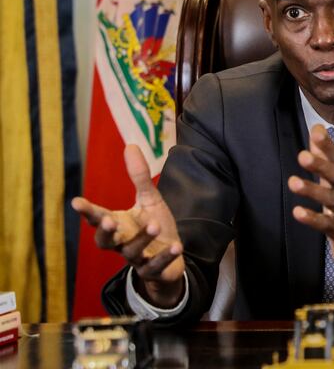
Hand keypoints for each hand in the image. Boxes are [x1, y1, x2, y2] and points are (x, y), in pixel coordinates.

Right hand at [71, 145, 185, 307]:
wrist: (171, 256)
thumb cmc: (154, 225)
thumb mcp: (149, 199)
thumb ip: (139, 177)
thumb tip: (130, 145)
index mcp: (119, 224)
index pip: (98, 218)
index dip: (87, 211)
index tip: (76, 201)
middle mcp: (122, 243)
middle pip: (105, 242)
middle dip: (105, 232)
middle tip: (109, 220)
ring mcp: (137, 258)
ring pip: (132, 252)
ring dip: (143, 238)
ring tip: (155, 225)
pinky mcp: (153, 269)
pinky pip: (155, 266)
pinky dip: (164, 256)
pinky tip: (176, 246)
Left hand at [289, 124, 333, 294]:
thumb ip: (325, 158)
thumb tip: (316, 129)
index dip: (329, 146)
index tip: (317, 131)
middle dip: (322, 165)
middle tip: (302, 155)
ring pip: (332, 200)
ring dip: (313, 190)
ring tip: (293, 182)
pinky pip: (328, 225)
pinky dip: (313, 219)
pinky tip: (297, 212)